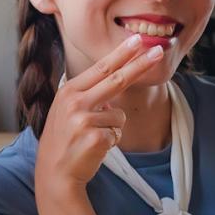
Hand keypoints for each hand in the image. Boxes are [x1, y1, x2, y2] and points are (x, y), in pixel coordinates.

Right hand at [34, 35, 164, 197]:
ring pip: (119, 115)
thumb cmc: (64, 140)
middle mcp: (75, 102)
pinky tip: (93, 148)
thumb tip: (115, 86)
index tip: (138, 40)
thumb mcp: (67, 111)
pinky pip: (118, 134)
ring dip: (112, 128)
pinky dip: (111, 142)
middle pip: (117, 79)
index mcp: (69, 91)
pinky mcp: (96, 137)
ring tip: (91, 137)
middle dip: (140, 64)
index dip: (122, 54)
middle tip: (159, 51)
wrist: (54, 174)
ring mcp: (84, 119)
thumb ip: (89, 95)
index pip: (101, 68)